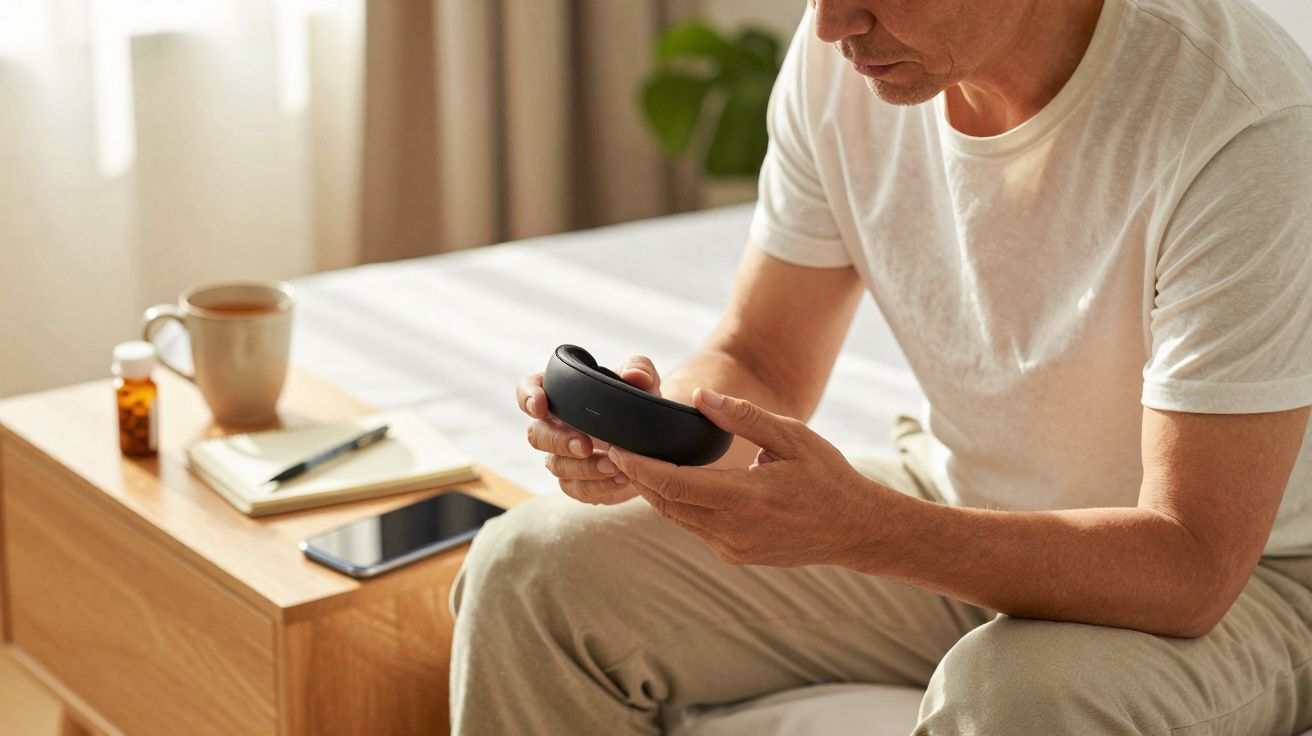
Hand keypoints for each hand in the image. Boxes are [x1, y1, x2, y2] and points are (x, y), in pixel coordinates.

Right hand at [517, 355, 662, 504]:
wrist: (655, 439)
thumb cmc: (640, 403)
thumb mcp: (645, 382)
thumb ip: (639, 370)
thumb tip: (634, 375)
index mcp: (563, 394)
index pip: (529, 389)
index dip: (527, 397)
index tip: (539, 406)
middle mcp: (556, 425)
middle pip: (536, 434)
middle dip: (558, 441)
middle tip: (585, 445)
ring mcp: (564, 456)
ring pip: (555, 465)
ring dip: (583, 467)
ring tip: (614, 466)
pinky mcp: (578, 481)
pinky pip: (575, 488)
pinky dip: (597, 486)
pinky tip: (621, 479)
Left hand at [608, 387, 897, 566]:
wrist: (856, 530)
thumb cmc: (827, 477)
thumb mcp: (792, 436)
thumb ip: (744, 417)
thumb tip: (701, 397)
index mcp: (745, 498)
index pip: (673, 484)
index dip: (638, 467)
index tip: (616, 447)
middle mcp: (733, 530)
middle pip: (666, 504)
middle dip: (637, 478)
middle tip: (615, 450)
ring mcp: (733, 548)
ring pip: (676, 519)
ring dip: (654, 493)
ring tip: (634, 464)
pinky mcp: (736, 556)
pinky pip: (694, 529)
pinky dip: (678, 506)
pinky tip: (672, 484)